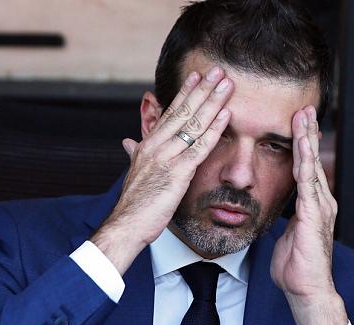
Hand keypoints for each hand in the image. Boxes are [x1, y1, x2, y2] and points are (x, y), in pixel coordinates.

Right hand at [92, 66, 232, 273]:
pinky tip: (226, 115)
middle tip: (217, 71)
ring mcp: (167, 157)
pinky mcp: (178, 172)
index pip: (170, 113)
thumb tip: (128, 142)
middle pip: (184, 111)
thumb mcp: (134, 172)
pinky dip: (215, 129)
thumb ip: (134, 153)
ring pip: (194, 123)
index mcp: (148, 144)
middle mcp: (156, 146)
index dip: (185, 93)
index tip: (196, 77)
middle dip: (202, 89)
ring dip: (212, 102)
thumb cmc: (134, 204)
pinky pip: (200, 146)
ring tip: (226, 85)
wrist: (127, 225)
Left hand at [270, 106, 347, 324]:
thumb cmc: (295, 267)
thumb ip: (285, 220)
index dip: (302, 145)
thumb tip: (276, 211)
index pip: (306, 168)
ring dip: (307, 140)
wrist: (307, 290)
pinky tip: (302, 146)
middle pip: (312, 160)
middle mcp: (321, 201)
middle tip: (305, 108)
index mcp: (313, 205)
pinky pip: (308, 183)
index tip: (297, 123)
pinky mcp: (314, 215)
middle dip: (308, 133)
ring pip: (312, 166)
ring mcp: (320, 207)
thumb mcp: (286, 236)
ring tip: (304, 117)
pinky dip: (305, 162)